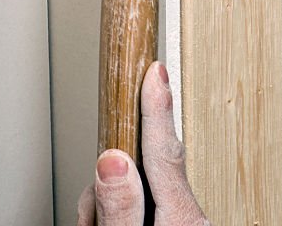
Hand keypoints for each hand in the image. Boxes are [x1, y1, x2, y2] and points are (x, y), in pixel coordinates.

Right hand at [78, 62, 209, 225]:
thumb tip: (112, 160)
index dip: (156, 108)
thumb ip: (119, 207)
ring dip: (111, 199)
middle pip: (144, 165)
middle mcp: (187, 217)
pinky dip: (122, 210)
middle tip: (93, 209)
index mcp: (181, 218)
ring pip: (139, 184)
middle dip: (112, 175)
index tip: (156, 71)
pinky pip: (143, 204)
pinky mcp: (175, 224)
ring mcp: (183, 221)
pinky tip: (110, 224)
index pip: (164, 150)